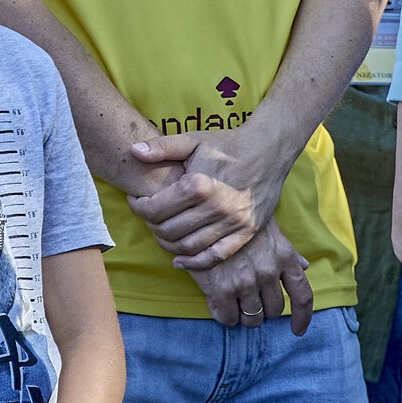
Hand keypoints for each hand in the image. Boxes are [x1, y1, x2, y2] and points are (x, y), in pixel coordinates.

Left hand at [124, 129, 289, 266]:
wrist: (268, 150)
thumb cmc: (227, 144)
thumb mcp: (193, 139)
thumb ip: (162, 147)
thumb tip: (133, 151)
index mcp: (198, 185)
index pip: (155, 209)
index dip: (139, 208)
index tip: (136, 201)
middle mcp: (215, 207)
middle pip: (168, 231)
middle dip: (151, 225)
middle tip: (148, 216)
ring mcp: (232, 223)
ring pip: (188, 247)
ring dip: (168, 244)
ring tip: (161, 231)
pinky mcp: (245, 232)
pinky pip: (216, 257)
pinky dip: (195, 263)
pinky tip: (180, 260)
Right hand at [183, 220, 312, 334]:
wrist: (203, 210)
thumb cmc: (237, 217)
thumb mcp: (267, 228)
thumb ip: (287, 251)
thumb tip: (304, 266)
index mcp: (283, 256)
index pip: (302, 295)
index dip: (302, 317)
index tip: (297, 330)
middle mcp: (268, 271)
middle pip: (274, 309)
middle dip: (263, 308)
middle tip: (249, 298)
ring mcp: (246, 281)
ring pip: (252, 318)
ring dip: (243, 314)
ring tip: (232, 300)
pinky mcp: (222, 289)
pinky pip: (229, 318)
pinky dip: (225, 315)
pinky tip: (218, 301)